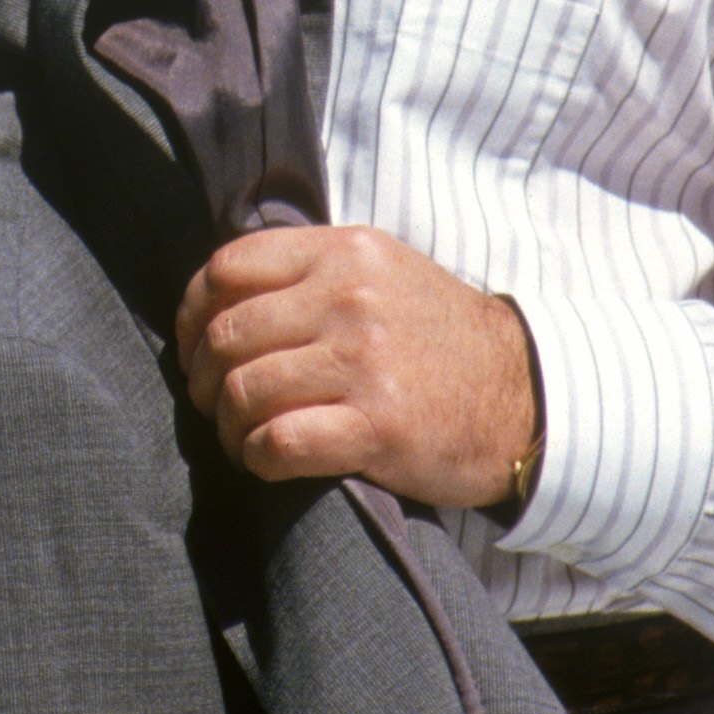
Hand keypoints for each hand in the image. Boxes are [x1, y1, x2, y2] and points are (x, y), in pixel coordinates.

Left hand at [174, 220, 539, 511]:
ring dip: (228, 427)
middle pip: (226, 336)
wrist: (522, 392)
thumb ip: (308, 269)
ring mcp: (363, 363)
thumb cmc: (436, 336)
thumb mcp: (380, 271)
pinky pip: (279, 442)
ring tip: (241, 439)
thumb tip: (219, 294)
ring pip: (244, 392)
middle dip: (203, 380)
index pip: (226, 268)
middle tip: (214, 404)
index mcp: (342, 253)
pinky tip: (268, 461)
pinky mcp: (377, 427)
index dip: (191, 313)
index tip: (193, 347)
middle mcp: (349, 299)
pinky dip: (257, 458)